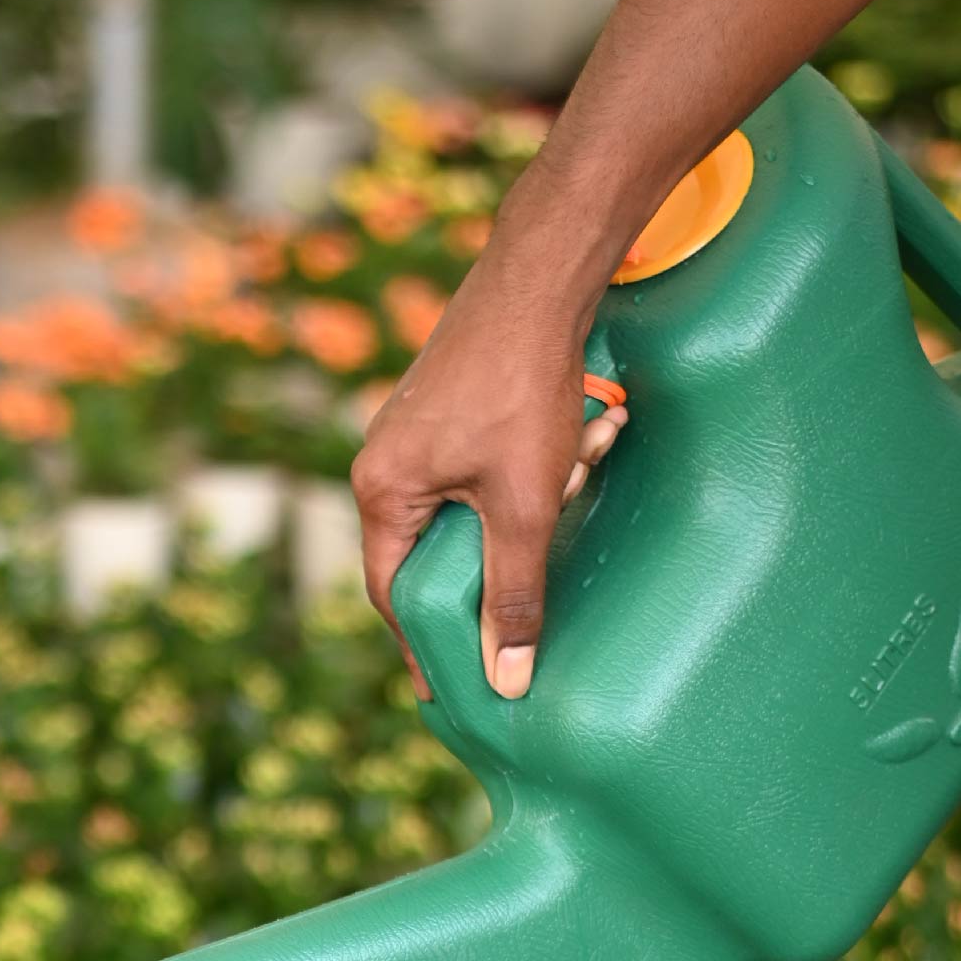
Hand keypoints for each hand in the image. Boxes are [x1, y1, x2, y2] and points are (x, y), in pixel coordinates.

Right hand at [351, 199, 625, 702]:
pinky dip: (530, 472)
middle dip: (492, 566)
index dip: (424, 643)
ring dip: (528, 507)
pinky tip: (578, 447)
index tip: (448, 686)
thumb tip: (506, 680)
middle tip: (524, 606)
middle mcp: (384, 460)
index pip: (393, 593)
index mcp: (382, 490)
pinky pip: (483, 466)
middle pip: (430, 552)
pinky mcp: (451, 405)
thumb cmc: (522, 387)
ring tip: (575, 474)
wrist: (542, 274)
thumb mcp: (525, 507)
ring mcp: (415, 429)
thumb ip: (514, 595)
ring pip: (467, 505)